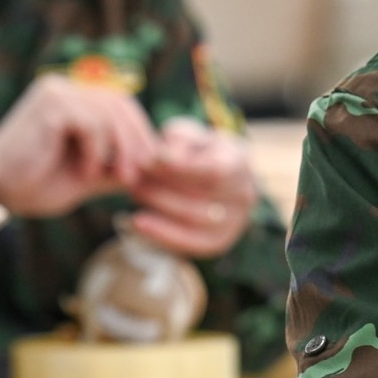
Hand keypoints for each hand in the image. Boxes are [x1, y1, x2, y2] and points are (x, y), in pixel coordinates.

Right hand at [0, 75, 156, 216]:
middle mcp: (65, 86)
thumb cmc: (43, 181)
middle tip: (139, 172)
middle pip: (119, 103)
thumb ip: (120, 162)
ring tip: (110, 176)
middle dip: (135, 140)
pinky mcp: (49, 103)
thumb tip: (160, 162)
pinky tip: (86, 171)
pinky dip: (96, 150)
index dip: (141, 130)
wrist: (3, 191)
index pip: (120, 102)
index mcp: (74, 96)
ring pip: (108, 113)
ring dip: (118, 149)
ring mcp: (56, 90)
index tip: (153, 160)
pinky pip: (91, 122)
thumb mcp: (94, 171)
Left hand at [128, 117, 256, 258]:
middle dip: (162, 187)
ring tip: (135, 193)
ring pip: (195, 220)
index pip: (215, 171)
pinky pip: (191, 243)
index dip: (182, 169)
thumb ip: (177, 140)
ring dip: (159, 207)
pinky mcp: (220, 241)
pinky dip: (161, 234)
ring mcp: (236, 221)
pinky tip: (138, 222)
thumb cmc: (195, 150)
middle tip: (134, 178)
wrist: (214, 174)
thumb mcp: (187, 134)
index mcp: (239, 162)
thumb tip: (163, 160)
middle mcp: (244, 194)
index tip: (150, 161)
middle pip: (202, 197)